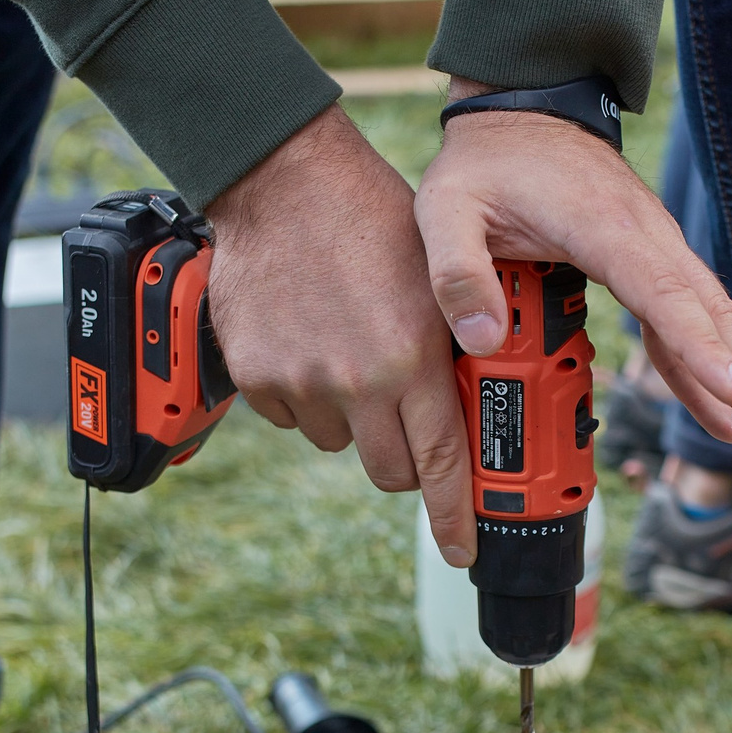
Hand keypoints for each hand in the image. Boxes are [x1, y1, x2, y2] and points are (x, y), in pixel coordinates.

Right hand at [203, 106, 481, 563]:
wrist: (284, 181)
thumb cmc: (372, 219)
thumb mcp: (436, 280)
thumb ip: (454, 349)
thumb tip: (475, 411)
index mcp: (412, 358)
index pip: (441, 463)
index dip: (454, 517)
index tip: (463, 551)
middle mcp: (356, 381)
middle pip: (389, 470)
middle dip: (404, 460)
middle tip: (404, 419)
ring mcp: (301, 383)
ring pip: (338, 441)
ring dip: (349, 416)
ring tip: (349, 348)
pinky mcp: (256, 377)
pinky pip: (291, 417)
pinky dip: (303, 393)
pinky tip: (309, 339)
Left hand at [415, 84, 731, 454]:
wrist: (518, 110)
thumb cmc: (484, 163)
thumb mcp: (446, 209)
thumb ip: (458, 272)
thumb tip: (485, 338)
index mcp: (601, 226)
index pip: (662, 295)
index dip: (701, 348)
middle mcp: (645, 237)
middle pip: (710, 313)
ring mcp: (654, 247)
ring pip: (711, 316)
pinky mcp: (649, 260)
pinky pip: (687, 317)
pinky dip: (709, 362)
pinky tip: (726, 406)